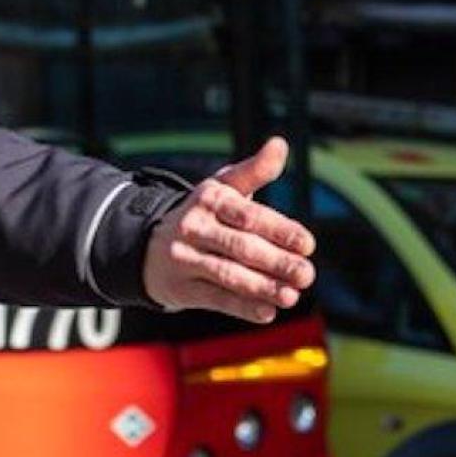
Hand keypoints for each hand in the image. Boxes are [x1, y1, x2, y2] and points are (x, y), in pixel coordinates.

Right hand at [142, 138, 316, 323]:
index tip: (307, 244)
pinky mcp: (181, 287)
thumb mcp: (223, 189)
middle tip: (306, 274)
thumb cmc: (203, 215)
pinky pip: (215, 298)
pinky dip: (242, 307)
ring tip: (292, 295)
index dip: (279, 230)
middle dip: (277, 262)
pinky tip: (267, 312)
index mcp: (209, 200)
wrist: (148, 245)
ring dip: (263, 287)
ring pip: (228, 274)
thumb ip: (255, 171)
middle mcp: (194, 227)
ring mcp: (184, 258)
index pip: (248, 215)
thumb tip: (280, 143)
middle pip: (240, 247)